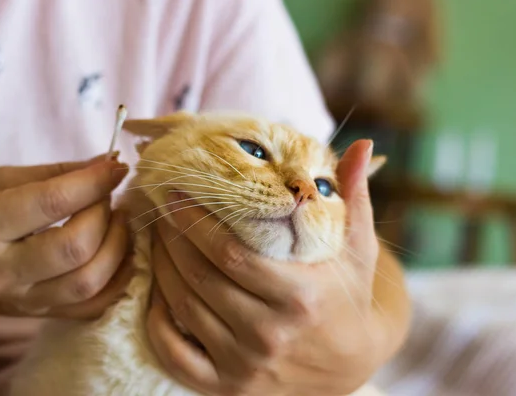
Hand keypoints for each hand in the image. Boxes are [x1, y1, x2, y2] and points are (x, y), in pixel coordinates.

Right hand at [0, 155, 130, 320]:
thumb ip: (53, 173)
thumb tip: (106, 162)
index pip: (52, 202)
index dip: (94, 182)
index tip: (116, 167)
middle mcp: (1, 270)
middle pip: (75, 247)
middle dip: (104, 214)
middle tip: (107, 197)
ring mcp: (22, 300)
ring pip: (88, 282)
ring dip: (118, 246)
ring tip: (117, 221)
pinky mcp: (40, 316)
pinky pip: (92, 307)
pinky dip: (117, 279)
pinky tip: (120, 253)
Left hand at [147, 140, 388, 395]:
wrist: (350, 368)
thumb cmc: (347, 298)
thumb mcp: (358, 249)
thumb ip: (355, 198)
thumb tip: (361, 145)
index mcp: (299, 296)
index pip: (231, 252)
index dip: (195, 221)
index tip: (175, 193)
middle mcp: (269, 334)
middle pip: (200, 276)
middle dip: (171, 237)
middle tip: (158, 209)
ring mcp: (244, 365)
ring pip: (182, 307)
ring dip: (159, 267)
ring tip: (154, 238)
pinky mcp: (226, 387)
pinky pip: (174, 354)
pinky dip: (155, 321)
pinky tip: (154, 291)